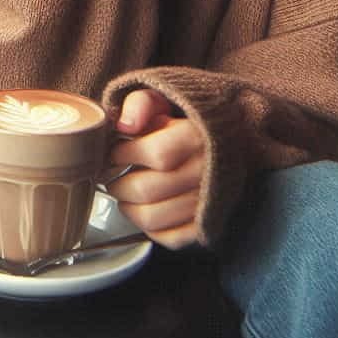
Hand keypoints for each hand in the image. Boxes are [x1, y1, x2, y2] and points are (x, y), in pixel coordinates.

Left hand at [106, 89, 204, 249]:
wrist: (228, 142)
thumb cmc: (186, 122)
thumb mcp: (163, 99)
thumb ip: (140, 104)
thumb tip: (124, 124)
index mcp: (196, 137)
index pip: (155, 154)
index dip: (124, 155)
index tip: (112, 152)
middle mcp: (206, 172)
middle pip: (148, 189)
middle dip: (117, 184)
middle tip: (108, 176)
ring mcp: (208, 202)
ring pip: (154, 218)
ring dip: (128, 208)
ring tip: (122, 193)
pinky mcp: (208, 224)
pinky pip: (172, 238)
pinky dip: (150, 229)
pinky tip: (143, 210)